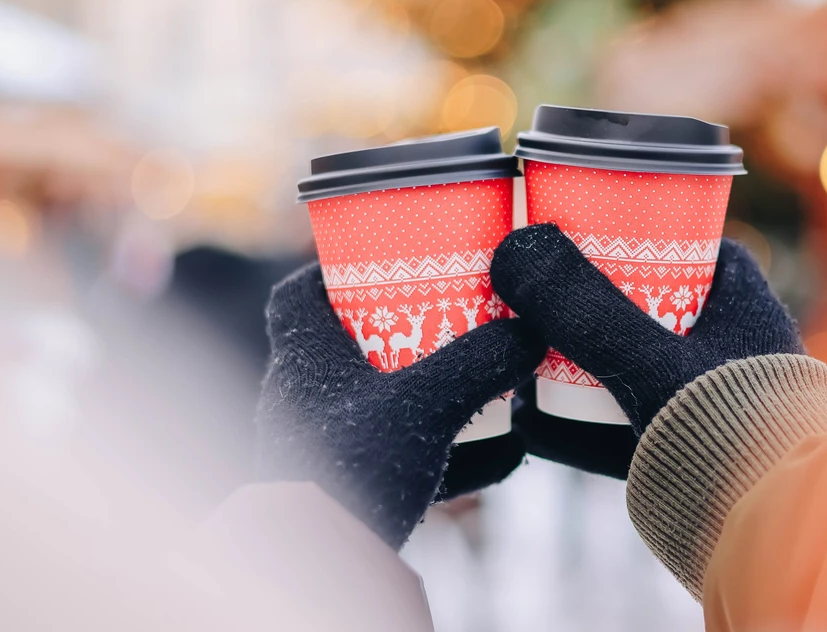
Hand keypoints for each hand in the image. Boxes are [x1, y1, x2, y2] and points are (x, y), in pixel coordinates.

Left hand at [256, 263, 544, 548]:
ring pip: (359, 392)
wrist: (317, 563)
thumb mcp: (426, 405)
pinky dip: (418, 435)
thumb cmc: (355, 471)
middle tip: (440, 316)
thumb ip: (479, 363)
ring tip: (460, 376)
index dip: (332, 271)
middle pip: (337, 338)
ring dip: (406, 380)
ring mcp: (311, 439)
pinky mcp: (333, 479)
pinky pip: (375, 442)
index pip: (297, 293)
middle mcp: (297, 394)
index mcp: (302, 358)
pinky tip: (474, 449)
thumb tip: (529, 329)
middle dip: (389, 325)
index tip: (380, 263)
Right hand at [491, 224, 803, 474]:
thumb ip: (581, 307)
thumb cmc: (732, 430)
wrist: (781, 531)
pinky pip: (624, 416)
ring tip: (517, 363)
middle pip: (634, 300)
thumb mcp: (648, 361)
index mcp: (737, 293)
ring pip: (625, 360)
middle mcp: (726, 335)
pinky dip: (582, 416)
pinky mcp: (689, 439)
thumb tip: (514, 248)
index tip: (558, 239)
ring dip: (571, 362)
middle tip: (523, 307)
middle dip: (574, 307)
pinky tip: (533, 423)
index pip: (668, 238)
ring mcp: (707, 389)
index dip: (610, 234)